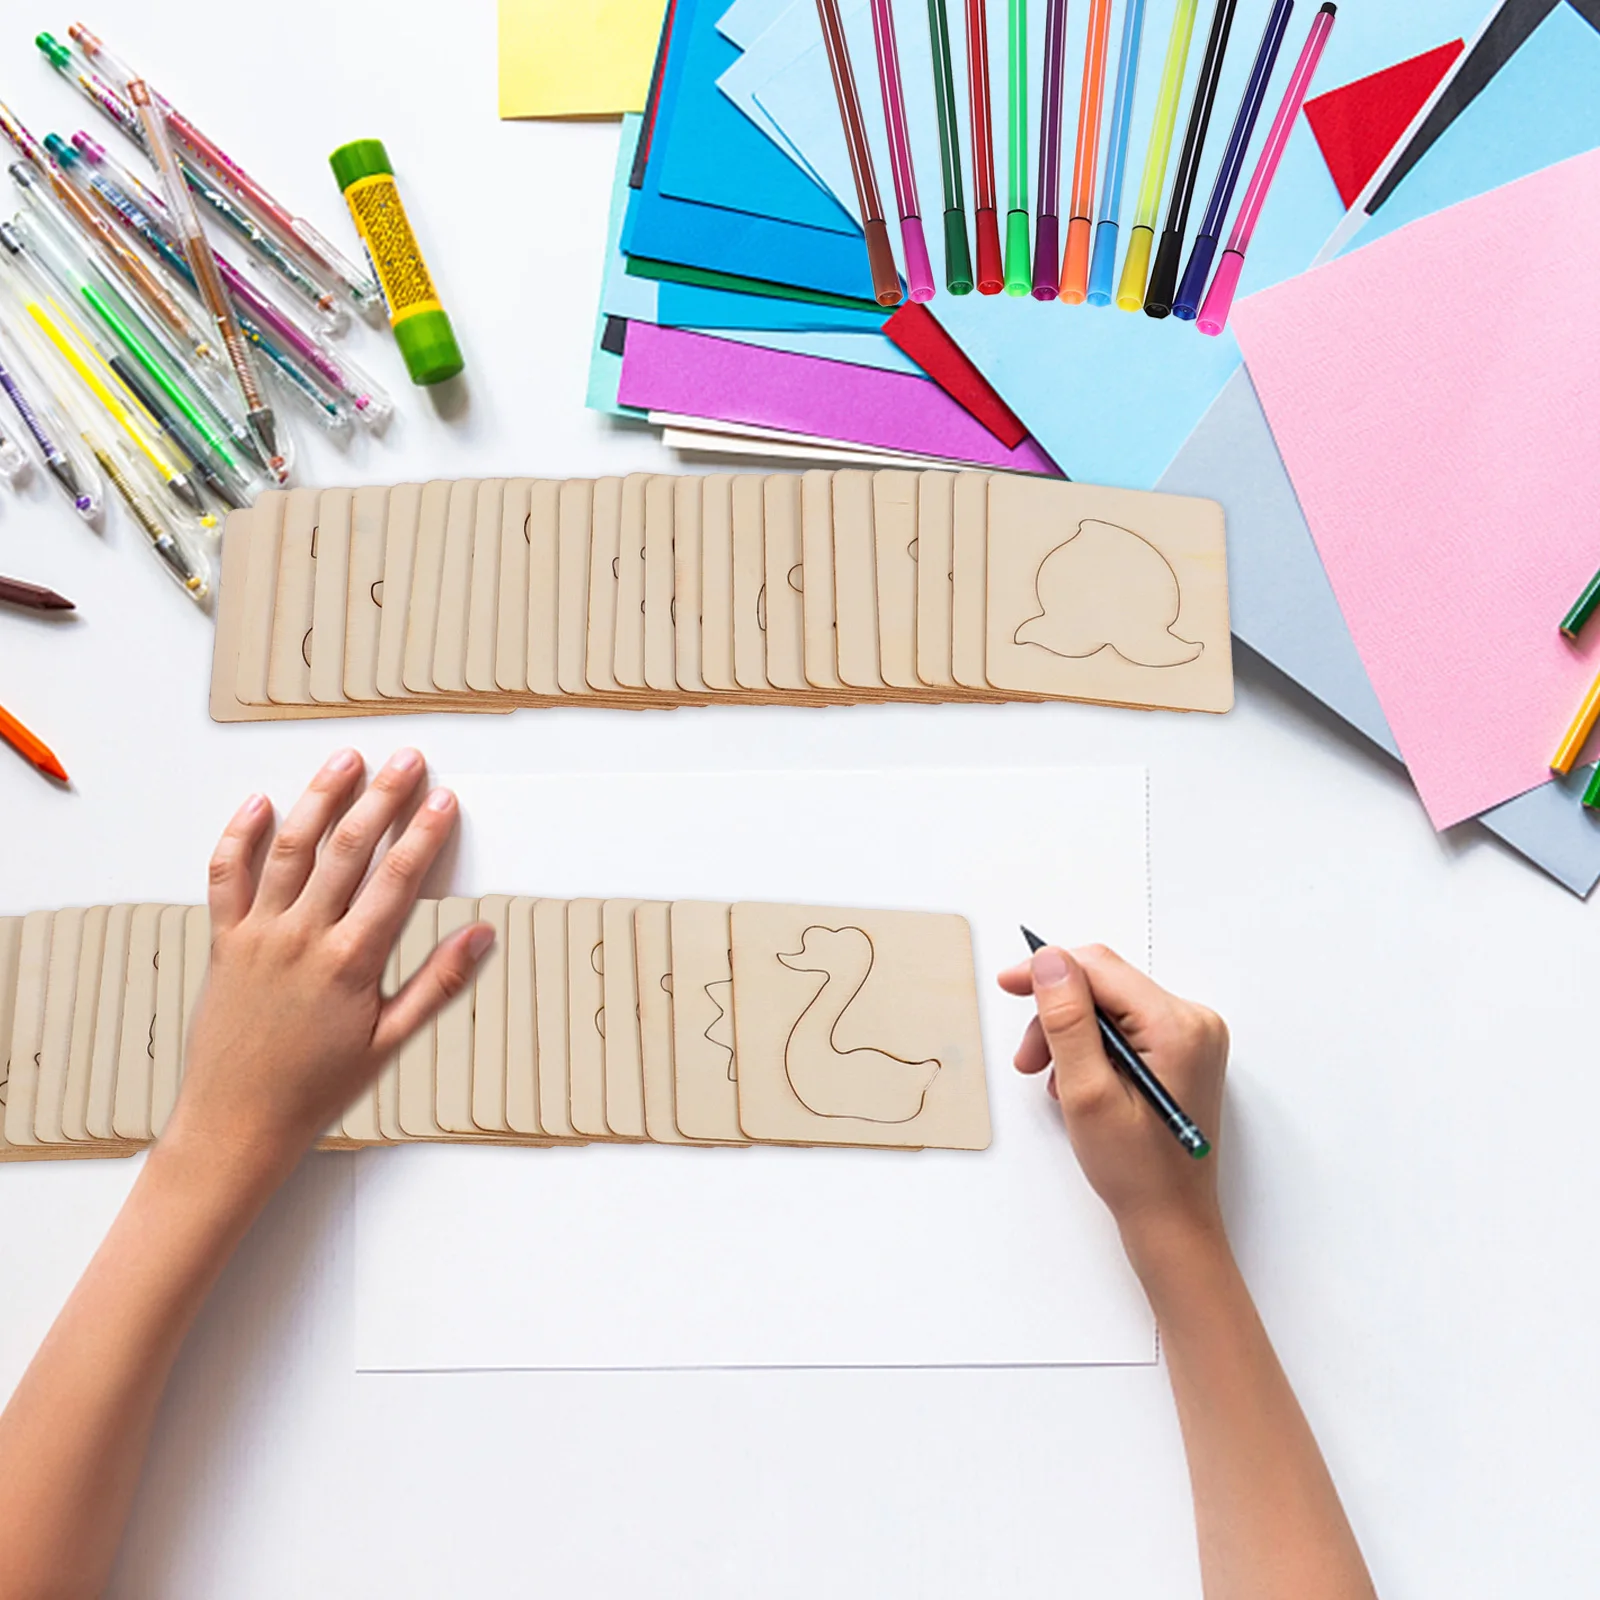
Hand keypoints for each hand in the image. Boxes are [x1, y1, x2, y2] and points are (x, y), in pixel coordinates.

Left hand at [166, 747, 492, 1182]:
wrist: (236, 1121)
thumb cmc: (315, 1087)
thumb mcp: (390, 1041)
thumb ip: (438, 983)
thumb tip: (481, 938)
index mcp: (350, 962)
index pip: (397, 880)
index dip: (423, 834)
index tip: (442, 799)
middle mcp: (303, 938)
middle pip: (347, 849)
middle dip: (381, 798)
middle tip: (406, 760)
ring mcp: (259, 934)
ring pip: (291, 849)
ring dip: (320, 799)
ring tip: (345, 761)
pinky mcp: (223, 941)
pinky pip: (227, 875)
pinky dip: (241, 835)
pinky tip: (261, 803)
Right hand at [998, 944, 1228, 1263]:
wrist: (1172, 1220)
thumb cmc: (1136, 1171)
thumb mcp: (1087, 1092)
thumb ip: (1068, 1021)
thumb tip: (1050, 961)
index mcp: (1177, 1025)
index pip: (1100, 968)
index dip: (1047, 970)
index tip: (1008, 984)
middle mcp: (1193, 1021)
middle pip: (1105, 986)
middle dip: (1057, 1015)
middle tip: (1027, 1059)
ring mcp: (1191, 1037)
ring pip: (1110, 1007)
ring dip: (1070, 1034)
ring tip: (1051, 1080)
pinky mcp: (1182, 1051)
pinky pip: (1125, 1026)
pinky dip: (1092, 1047)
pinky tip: (1077, 1082)